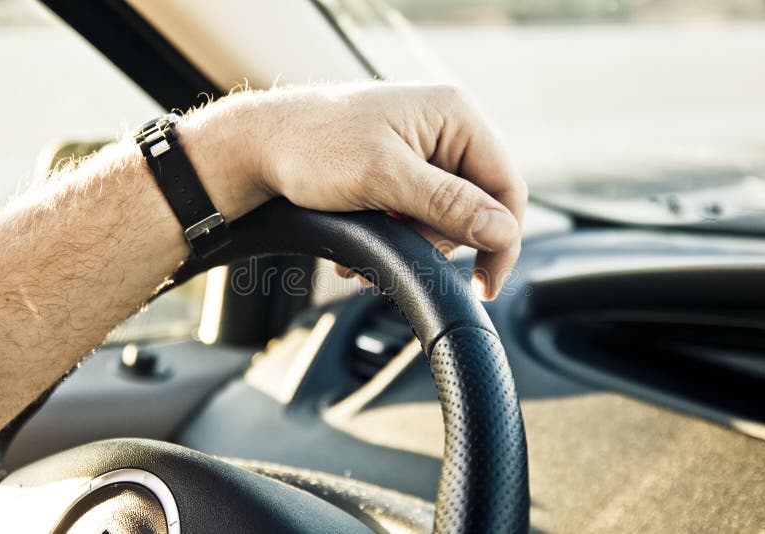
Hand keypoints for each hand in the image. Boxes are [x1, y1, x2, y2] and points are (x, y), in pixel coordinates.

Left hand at [182, 83, 526, 299]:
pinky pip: (418, 212)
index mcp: (454, 115)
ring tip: (368, 251)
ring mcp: (422, 149)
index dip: (501, 239)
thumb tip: (503, 230)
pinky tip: (367, 239)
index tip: (486, 284)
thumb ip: (448, 204)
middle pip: (475, 207)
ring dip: (411, 243)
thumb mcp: (384, 178)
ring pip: (443, 216)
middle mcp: (444, 129)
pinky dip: (397, 235)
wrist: (258, 145)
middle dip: (437, 241)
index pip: (506, 185)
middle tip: (400, 248)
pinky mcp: (401, 168)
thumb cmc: (312, 146)